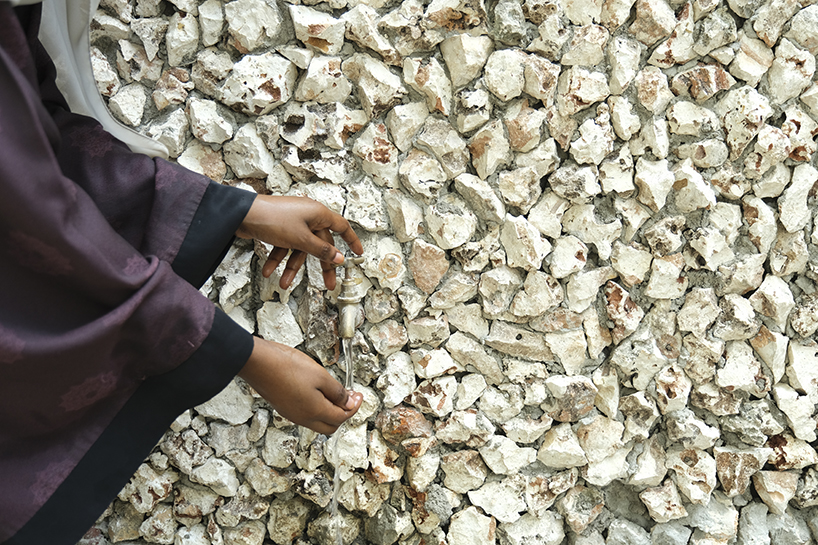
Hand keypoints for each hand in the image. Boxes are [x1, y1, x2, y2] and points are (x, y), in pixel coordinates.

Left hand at [236, 196, 362, 289]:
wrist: (241, 214)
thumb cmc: (272, 218)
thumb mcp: (301, 239)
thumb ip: (321, 250)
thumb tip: (339, 258)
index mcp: (318, 214)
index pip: (342, 227)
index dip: (352, 240)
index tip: (358, 252)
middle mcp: (308, 217)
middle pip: (321, 244)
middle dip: (321, 266)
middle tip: (327, 285)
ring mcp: (293, 222)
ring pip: (300, 249)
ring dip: (291, 267)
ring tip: (283, 283)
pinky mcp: (280, 228)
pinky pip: (285, 246)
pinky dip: (278, 259)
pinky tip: (269, 271)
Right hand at [238, 337, 361, 433]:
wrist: (257, 363)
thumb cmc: (286, 367)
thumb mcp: (320, 375)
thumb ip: (337, 392)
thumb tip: (349, 403)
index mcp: (315, 412)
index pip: (342, 417)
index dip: (354, 407)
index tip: (359, 396)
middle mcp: (303, 418)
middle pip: (330, 426)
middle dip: (343, 414)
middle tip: (349, 398)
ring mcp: (292, 414)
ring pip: (317, 421)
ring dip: (330, 411)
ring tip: (335, 393)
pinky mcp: (283, 407)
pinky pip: (306, 415)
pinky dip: (317, 408)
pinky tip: (317, 392)